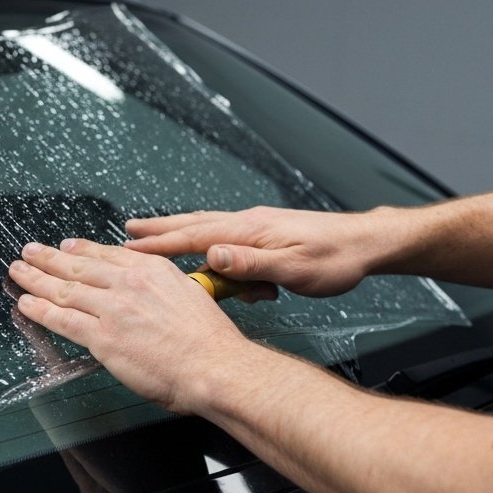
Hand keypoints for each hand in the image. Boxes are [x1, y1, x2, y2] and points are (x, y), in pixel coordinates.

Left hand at [8, 238, 252, 413]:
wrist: (215, 365)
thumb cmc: (210, 341)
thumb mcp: (189, 295)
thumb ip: (163, 291)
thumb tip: (148, 300)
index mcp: (152, 270)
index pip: (107, 255)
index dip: (82, 249)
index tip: (67, 246)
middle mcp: (129, 283)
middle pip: (79, 266)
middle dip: (49, 257)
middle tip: (30, 250)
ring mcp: (113, 308)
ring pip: (64, 289)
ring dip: (35, 278)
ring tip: (18, 271)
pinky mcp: (103, 337)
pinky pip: (62, 319)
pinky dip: (40, 310)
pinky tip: (26, 303)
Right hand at [125, 206, 383, 297]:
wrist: (364, 243)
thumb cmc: (334, 259)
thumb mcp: (293, 269)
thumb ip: (251, 265)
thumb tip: (212, 257)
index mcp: (250, 232)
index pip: (195, 237)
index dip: (160, 245)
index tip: (130, 249)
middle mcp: (248, 222)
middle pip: (194, 224)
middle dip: (159, 229)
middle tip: (128, 231)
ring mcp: (256, 225)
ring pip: (207, 226)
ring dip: (177, 230)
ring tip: (151, 234)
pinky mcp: (265, 231)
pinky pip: (224, 233)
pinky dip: (201, 236)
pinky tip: (200, 246)